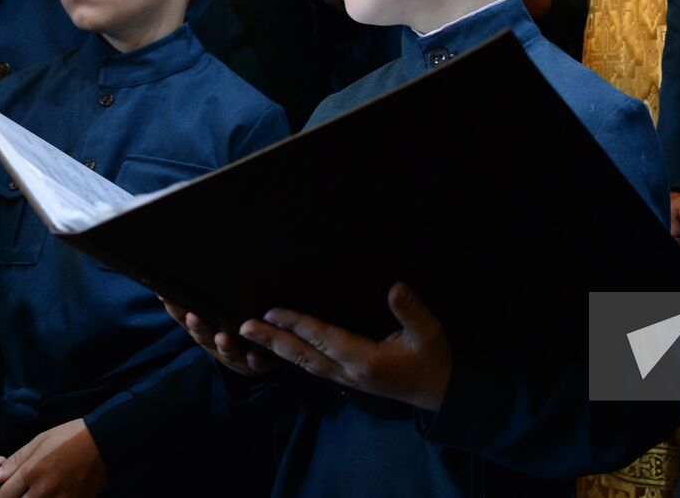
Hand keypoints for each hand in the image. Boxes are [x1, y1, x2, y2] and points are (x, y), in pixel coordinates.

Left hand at [0, 418, 106, 497]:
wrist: (106, 440)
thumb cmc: (71, 436)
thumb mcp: (40, 441)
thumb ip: (15, 461)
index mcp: (31, 472)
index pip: (2, 497)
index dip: (1, 495)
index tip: (8, 490)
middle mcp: (43, 491)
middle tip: (23, 491)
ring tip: (39, 491)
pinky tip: (54, 493)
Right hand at [163, 298, 278, 375]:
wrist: (265, 356)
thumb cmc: (237, 330)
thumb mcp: (221, 311)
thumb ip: (207, 296)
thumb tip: (181, 277)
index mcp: (206, 331)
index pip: (186, 319)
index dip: (176, 310)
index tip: (166, 297)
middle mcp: (218, 345)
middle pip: (205, 337)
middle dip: (198, 328)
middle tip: (192, 317)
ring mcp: (237, 356)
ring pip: (228, 352)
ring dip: (224, 346)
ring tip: (222, 338)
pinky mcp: (258, 363)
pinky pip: (257, 363)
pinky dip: (254, 360)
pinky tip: (253, 355)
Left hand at [240, 282, 451, 411]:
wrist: (436, 392)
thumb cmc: (432, 359)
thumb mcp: (429, 332)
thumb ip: (411, 310)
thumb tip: (395, 286)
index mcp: (364, 359)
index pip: (323, 337)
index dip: (296, 323)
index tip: (271, 312)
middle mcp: (347, 372)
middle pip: (302, 355)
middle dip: (271, 340)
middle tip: (242, 327)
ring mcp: (344, 379)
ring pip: (303, 364)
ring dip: (276, 350)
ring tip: (252, 337)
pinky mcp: (346, 381)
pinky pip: (311, 368)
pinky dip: (291, 357)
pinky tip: (279, 350)